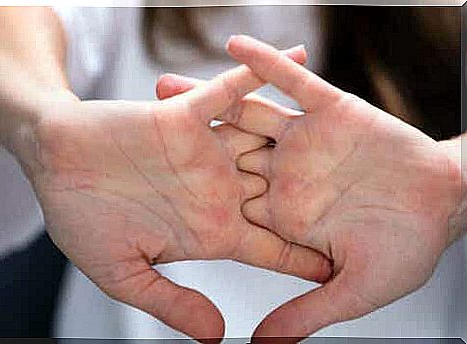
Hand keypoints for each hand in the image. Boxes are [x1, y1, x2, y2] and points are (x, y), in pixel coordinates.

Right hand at [26, 47, 330, 342]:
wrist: (53, 165)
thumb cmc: (81, 219)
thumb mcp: (125, 273)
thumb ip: (171, 301)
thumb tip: (214, 337)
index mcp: (208, 229)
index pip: (271, 247)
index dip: (304, 256)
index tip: (342, 264)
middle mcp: (216, 189)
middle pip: (282, 193)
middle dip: (323, 194)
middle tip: (370, 194)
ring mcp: (205, 151)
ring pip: (267, 140)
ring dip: (306, 131)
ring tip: (353, 122)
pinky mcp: (187, 115)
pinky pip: (233, 88)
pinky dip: (262, 71)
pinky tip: (299, 56)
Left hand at [158, 35, 461, 342]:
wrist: (447, 205)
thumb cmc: (406, 250)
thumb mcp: (352, 290)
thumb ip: (304, 312)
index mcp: (282, 214)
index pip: (223, 206)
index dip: (182, 200)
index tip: (142, 192)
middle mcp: (285, 173)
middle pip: (220, 156)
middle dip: (178, 144)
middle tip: (133, 133)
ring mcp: (304, 141)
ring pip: (245, 115)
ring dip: (206, 97)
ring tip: (163, 86)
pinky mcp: (331, 111)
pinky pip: (293, 83)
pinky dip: (267, 64)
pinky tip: (236, 47)